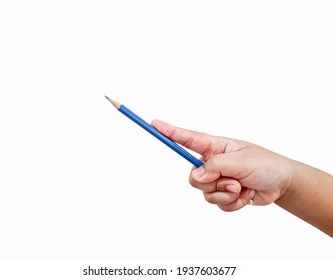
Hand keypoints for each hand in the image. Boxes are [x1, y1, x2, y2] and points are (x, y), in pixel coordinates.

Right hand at [151, 119, 291, 210]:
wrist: (281, 184)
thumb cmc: (265, 164)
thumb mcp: (240, 160)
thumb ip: (215, 166)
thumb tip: (194, 176)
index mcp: (215, 147)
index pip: (187, 139)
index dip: (170, 132)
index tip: (154, 125)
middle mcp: (212, 163)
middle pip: (193, 177)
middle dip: (212, 183)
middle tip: (232, 180)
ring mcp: (217, 180)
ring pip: (205, 193)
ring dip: (227, 193)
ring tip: (242, 186)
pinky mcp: (223, 194)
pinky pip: (217, 204)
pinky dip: (233, 202)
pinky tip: (245, 195)